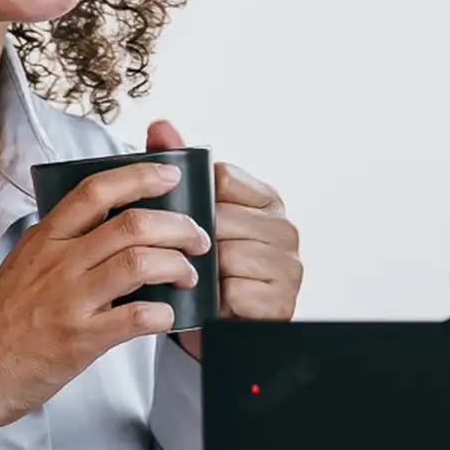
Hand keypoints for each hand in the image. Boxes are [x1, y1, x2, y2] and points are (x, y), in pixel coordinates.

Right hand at [0, 161, 209, 436]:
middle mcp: (58, 262)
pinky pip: (136, 317)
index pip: (96, 190)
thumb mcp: (23, 267)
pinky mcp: (80, 340)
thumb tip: (112, 230)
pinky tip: (168, 317)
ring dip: (177, 265)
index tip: (170, 175)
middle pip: (131, 223)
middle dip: (178, 225)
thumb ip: (63, 246)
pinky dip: (163, 314)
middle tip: (198, 237)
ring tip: (188, 275)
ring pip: (139, 261)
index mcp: (44, 239)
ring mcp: (70, 300)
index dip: (140, 176)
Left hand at [147, 120, 303, 360]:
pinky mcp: (282, 303)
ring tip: (197, 281)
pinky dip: (216, 300)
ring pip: (227, 255)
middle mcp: (286, 229)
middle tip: (182, 257)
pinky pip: (235, 291)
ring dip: (203, 272)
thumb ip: (173, 164)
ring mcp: (290, 267)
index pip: (224, 179)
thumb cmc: (202, 263)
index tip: (186, 218)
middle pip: (222, 218)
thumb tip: (159, 124)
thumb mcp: (188, 213)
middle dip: (194, 240)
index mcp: (268, 199)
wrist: (211, 325)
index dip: (197, 200)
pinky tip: (213, 303)